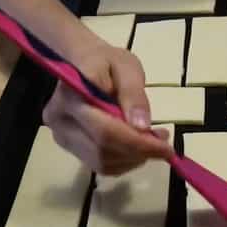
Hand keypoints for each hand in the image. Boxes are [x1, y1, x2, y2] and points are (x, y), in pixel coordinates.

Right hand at [42, 43, 173, 174]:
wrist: (81, 63)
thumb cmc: (106, 61)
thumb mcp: (127, 67)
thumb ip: (134, 95)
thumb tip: (142, 127)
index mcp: (71, 96)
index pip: (105, 131)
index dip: (138, 144)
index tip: (167, 147)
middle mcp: (60, 121)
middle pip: (102, 152)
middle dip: (139, 153)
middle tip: (164, 144)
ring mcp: (61, 136)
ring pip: (101, 163)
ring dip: (133, 159)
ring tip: (153, 142)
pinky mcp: (69, 146)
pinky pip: (100, 165)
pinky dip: (124, 162)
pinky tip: (137, 147)